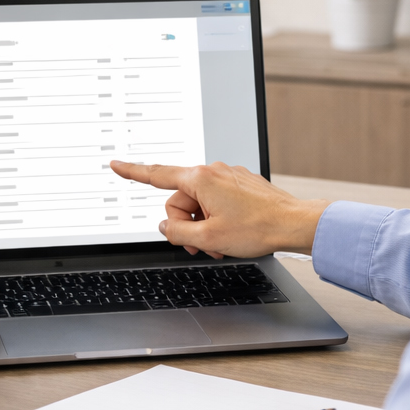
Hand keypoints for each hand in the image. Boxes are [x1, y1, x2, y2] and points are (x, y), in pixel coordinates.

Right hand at [109, 160, 328, 258]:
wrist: (293, 224)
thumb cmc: (257, 227)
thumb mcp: (209, 237)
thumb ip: (178, 232)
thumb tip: (167, 228)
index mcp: (199, 179)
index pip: (156, 175)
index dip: (132, 172)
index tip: (116, 165)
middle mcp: (211, 172)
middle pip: (180, 201)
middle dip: (187, 225)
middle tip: (202, 245)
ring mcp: (227, 176)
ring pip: (199, 204)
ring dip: (204, 226)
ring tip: (221, 243)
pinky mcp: (239, 184)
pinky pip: (217, 201)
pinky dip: (218, 219)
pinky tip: (232, 233)